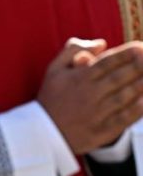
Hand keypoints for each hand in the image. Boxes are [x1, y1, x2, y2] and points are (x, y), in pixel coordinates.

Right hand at [38, 38, 142, 153]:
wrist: (42, 132)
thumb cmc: (51, 97)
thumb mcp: (54, 70)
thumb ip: (73, 50)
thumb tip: (101, 43)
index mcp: (78, 79)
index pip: (107, 62)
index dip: (126, 54)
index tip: (140, 46)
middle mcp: (89, 95)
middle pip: (119, 77)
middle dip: (138, 66)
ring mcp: (96, 114)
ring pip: (124, 97)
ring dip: (141, 85)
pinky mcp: (101, 131)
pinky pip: (124, 119)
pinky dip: (137, 110)